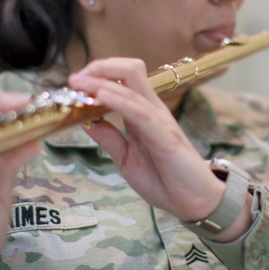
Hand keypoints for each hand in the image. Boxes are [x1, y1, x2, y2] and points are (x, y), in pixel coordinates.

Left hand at [68, 58, 251, 240]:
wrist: (195, 202)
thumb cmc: (165, 180)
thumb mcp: (126, 159)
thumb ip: (109, 138)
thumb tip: (86, 121)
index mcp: (144, 113)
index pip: (123, 78)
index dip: (97, 74)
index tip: (74, 83)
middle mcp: (153, 110)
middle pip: (130, 69)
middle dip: (99, 67)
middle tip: (75, 78)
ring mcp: (159, 120)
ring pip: (132, 85)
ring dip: (100, 81)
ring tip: (77, 82)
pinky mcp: (164, 135)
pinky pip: (139, 111)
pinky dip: (118, 100)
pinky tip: (100, 96)